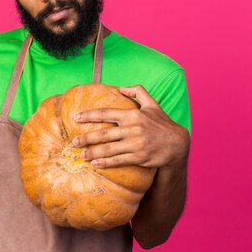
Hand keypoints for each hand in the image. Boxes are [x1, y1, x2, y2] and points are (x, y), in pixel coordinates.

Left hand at [72, 85, 189, 168]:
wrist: (178, 144)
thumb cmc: (163, 124)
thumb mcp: (153, 105)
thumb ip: (138, 92)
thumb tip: (121, 88)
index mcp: (133, 115)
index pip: (106, 113)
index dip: (89, 115)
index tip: (76, 118)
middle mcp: (132, 128)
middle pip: (103, 133)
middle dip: (86, 138)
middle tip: (74, 141)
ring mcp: (135, 144)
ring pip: (108, 149)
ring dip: (92, 152)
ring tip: (82, 155)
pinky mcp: (138, 157)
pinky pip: (118, 160)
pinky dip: (105, 162)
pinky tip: (95, 163)